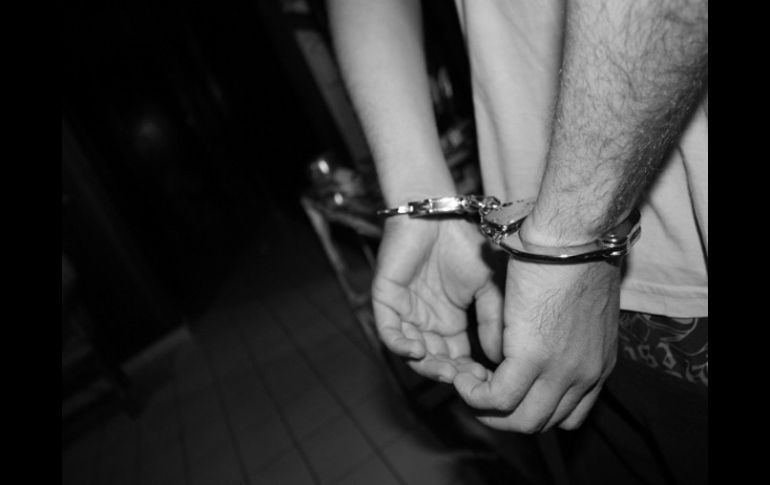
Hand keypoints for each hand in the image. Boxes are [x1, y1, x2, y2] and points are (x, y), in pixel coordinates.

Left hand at [372, 216, 503, 382]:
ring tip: (446, 372)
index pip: (458, 358)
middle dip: (450, 374)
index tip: (487, 383)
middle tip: (466, 383)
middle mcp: (426, 323)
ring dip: (427, 365)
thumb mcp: (490, 287)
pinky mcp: (386, 300)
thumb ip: (494, 320)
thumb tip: (504, 356)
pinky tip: (418, 350)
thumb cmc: (465, 245)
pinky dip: (401, 345)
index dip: (470, 372)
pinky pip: (389, 331)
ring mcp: (405, 313)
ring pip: (411, 352)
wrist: (440, 214)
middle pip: (435, 361)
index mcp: (450, 323)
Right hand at [453, 257, 620, 431]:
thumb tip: (527, 334)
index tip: (511, 391)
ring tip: (468, 387)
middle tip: (481, 395)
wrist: (574, 234)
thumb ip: (557, 327)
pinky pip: (497, 398)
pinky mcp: (532, 359)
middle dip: (508, 416)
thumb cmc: (574, 252)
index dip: (535, 407)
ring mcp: (561, 371)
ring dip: (489, 411)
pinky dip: (474, 395)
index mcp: (598, 362)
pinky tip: (462, 377)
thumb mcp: (576, 302)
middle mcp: (585, 375)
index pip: (570, 412)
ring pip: (521, 419)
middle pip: (543, 421)